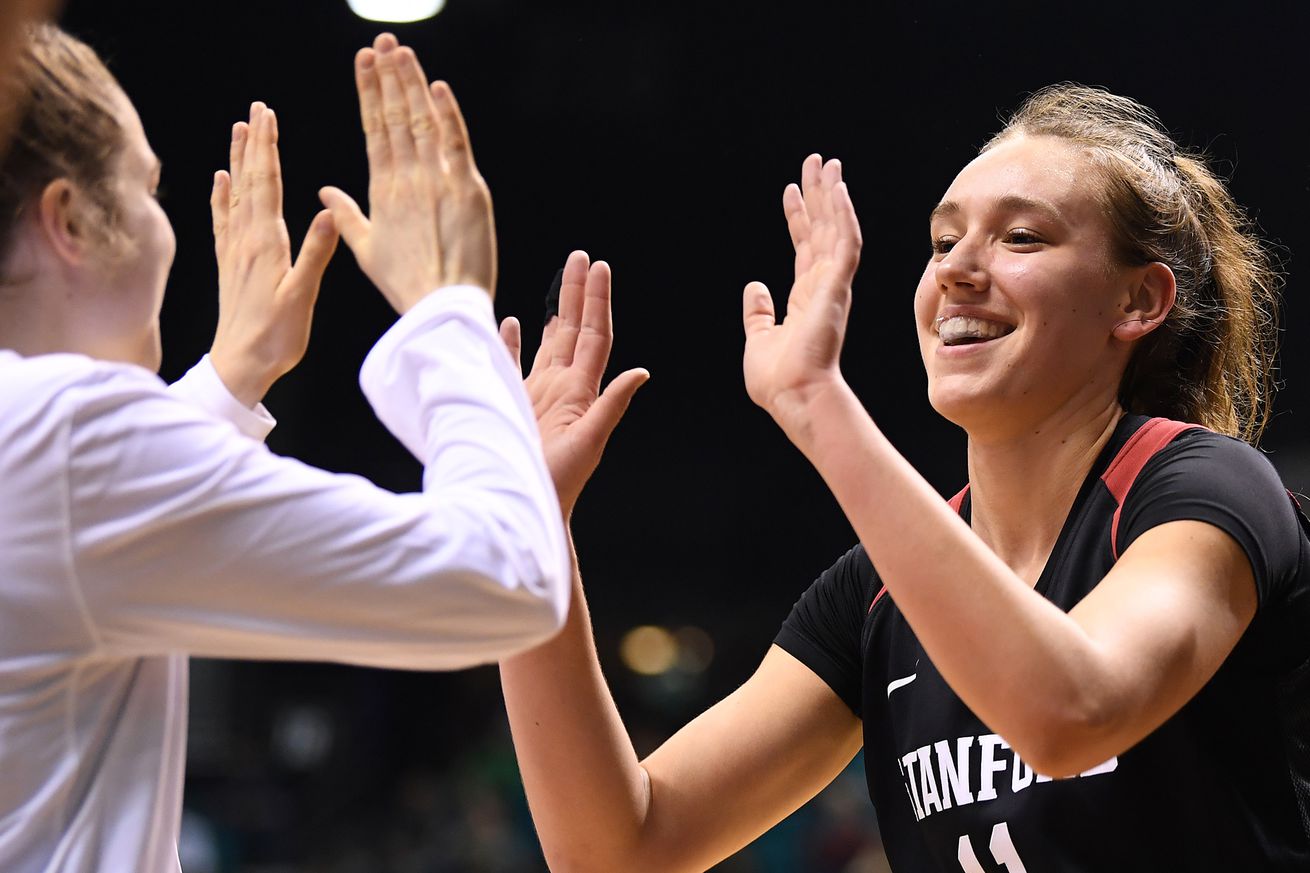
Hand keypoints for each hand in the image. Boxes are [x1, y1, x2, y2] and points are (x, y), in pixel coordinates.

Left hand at [209, 102, 339, 406]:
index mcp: (266, 243)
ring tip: (238, 131)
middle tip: (256, 110)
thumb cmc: (275, 337)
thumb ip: (315, 253)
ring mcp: (234, 251)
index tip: (269, 115)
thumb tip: (328, 213)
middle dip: (255, 143)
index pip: (268, 184)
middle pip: (250, 181)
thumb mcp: (303, 296)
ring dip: (238, 161)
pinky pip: (223, 221)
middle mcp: (246, 240)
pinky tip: (220, 181)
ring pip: (235, 195)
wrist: (239, 366)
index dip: (268, 147)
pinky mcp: (229, 265)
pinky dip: (221, 196)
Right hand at [319, 33, 495, 312]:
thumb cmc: (406, 283)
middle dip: (388, 76)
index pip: (373, 129)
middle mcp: (407, 179)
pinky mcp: (469, 191)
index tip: (364, 61)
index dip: (368, 92)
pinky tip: (437, 87)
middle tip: (383, 41)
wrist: (441, 307)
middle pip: (395, 117)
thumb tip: (324, 190)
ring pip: (422, 122)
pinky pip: (456, 144)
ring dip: (412, 84)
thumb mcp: (366, 249)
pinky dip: (448, 115)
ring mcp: (438, 182)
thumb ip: (346, 214)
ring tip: (402, 51)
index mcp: (383, 190)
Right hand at [500, 251, 647, 516]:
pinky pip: (510, 364)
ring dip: (550, 311)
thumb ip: (611, 405)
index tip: (600, 267)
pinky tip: (511, 320)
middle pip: (571, 330)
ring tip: (556, 280)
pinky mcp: (511, 404)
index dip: (596, 301)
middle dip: (576, 293)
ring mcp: (536, 395)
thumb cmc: (559, 483)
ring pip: (545, 342)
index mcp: (580, 391)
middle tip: (580, 256)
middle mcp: (560, 387)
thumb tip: (642, 372)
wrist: (526, 507)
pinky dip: (510, 342)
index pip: (593, 336)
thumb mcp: (589, 442)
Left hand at [741, 155, 861, 428]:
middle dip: (819, 195)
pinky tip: (838, 190)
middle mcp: (823, 287)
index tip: (790, 190)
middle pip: (822, 229)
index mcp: (805, 298)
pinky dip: (843, 216)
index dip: (797, 217)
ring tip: (825, 163)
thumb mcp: (758, 339)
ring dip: (832, 195)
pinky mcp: (837, 288)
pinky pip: (845, 244)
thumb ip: (759, 313)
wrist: (793, 398)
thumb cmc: (778, 380)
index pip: (803, 247)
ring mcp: (832, 286)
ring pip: (836, 229)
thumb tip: (755, 287)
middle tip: (816, 162)